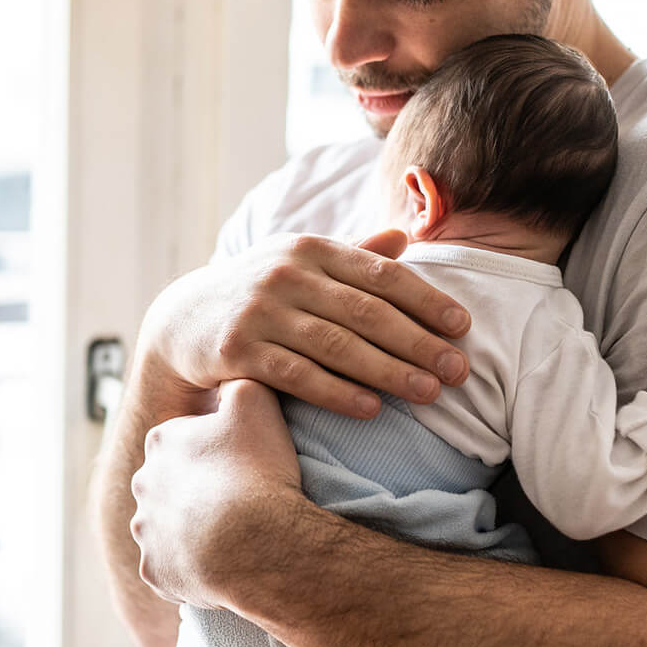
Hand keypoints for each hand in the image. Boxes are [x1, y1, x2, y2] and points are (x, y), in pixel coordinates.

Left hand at [129, 379, 302, 608]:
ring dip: (194, 525)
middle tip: (240, 491)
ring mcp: (145, 532)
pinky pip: (173, 565)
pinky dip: (193, 563)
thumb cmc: (257, 470)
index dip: (216, 443)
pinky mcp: (154, 572)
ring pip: (169, 524)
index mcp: (161, 441)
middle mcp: (142, 484)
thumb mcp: (257, 401)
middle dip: (198, 484)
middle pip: (172, 479)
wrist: (257, 542)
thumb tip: (233, 371)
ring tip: (235, 529)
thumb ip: (240, 379)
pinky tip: (223, 558)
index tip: (242, 454)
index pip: (185, 435)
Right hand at [140, 228, 471, 419]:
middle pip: (367, 312)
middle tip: (459, 370)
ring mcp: (260, 311)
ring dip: (389, 371)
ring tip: (430, 393)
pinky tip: (373, 408)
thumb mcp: (303, 264)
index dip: (427, 299)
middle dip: (419, 342)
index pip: (381, 274)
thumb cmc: (263, 292)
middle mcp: (286, 273)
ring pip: (337, 345)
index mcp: (312, 248)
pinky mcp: (237, 349)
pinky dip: (337, 392)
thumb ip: (354, 255)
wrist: (182, 319)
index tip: (463, 326)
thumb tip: (406, 237)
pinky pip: (298, 375)